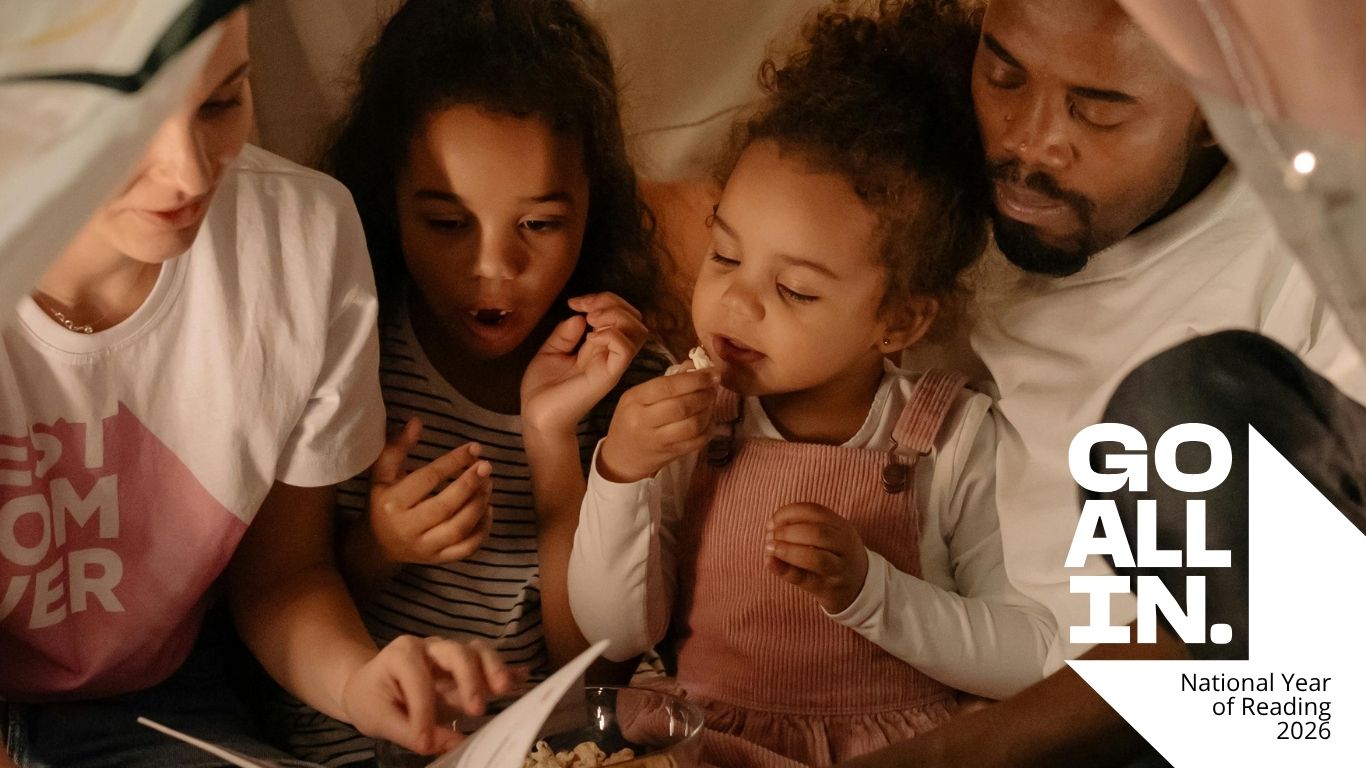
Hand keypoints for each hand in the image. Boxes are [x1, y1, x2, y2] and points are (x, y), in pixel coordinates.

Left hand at [342, 636, 520, 754]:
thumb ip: (411, 732)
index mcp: (402, 654)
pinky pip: (489, 661)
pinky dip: (507, 669)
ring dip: (494, 670)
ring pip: (478, 651)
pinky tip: (522, 678)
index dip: (424, 712)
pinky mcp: (466, 666)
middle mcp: (430, 647)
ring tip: (503, 691)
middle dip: (470, 678)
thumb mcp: (379, 719)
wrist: (369, 685)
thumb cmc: (372, 699)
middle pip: (457, 652)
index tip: (426, 742)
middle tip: (476, 709)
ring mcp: (451, 654)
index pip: (418, 680)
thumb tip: (452, 744)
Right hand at [368, 419, 492, 564]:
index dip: (453, 461)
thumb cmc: (383, 500)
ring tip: (489, 484)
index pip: (428, 479)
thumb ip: (397, 447)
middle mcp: (407, 528)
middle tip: (487, 466)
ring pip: (458, 529)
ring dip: (479, 504)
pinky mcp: (437, 560)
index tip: (474, 448)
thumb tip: (417, 422)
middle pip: (445, 506)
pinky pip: (466, 549)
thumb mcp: (382, 473)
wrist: (378, 545)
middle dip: (470, 484)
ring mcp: (424, 547)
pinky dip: (482, 530)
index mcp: (392, 503)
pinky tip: (488, 509)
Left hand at [521, 293, 648, 434]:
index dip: (602, 299)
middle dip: (611, 302)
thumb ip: (566, 333)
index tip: (575, 302)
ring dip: (615, 316)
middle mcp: (610, 355)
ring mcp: (612, 365)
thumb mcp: (551, 351)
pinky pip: (625, 349)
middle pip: (635, 318)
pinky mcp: (607, 376)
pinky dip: (610, 334)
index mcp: (599, 347)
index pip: (621, 315)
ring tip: (591, 321)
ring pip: (638, 330)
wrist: (536, 415)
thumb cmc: (543, 389)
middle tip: (586, 309)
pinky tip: (590, 338)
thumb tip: (581, 316)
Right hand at [597, 366, 718, 482]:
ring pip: (692, 425)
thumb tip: (696, 366)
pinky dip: (709, 428)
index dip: (694, 379)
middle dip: (704, 394)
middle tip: (714, 386)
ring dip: (708, 411)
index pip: (667, 386)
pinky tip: (709, 420)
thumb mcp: (639, 396)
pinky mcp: (670, 454)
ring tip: (711, 402)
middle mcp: (643, 420)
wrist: (621, 456)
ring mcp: (657, 440)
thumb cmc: (632, 420)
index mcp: (634, 399)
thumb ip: (667, 381)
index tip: (712, 373)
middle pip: (682, 406)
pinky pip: (697, 442)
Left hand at [765, 502, 869, 613]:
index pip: (814, 511)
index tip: (773, 520)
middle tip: (770, 536)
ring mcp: (839, 570)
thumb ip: (803, 527)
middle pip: (817, 533)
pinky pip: (805, 579)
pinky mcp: (829, 589)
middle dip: (787, 532)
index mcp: (842, 527)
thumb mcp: (829, 536)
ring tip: (770, 548)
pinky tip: (770, 562)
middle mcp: (845, 546)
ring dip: (787, 550)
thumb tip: (770, 526)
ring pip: (815, 558)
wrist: (861, 587)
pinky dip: (784, 569)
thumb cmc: (836, 556)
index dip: (789, 512)